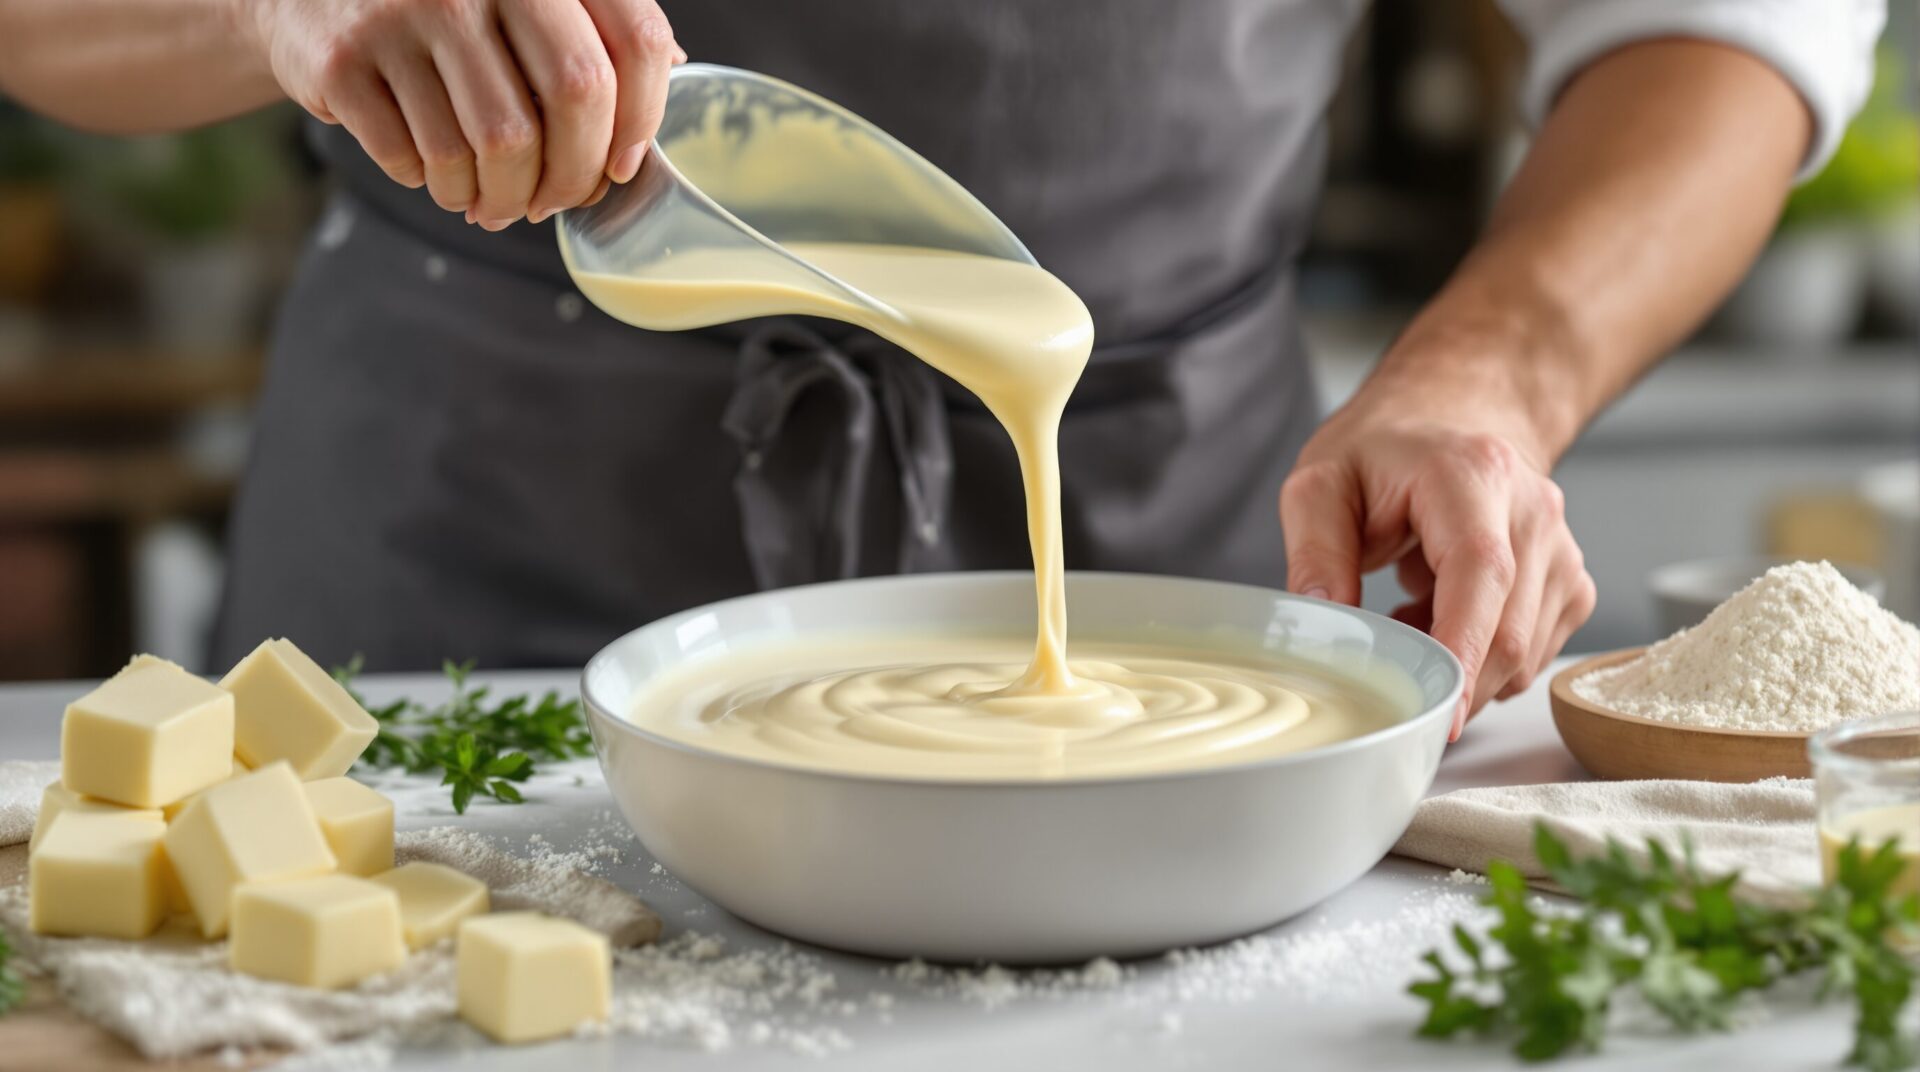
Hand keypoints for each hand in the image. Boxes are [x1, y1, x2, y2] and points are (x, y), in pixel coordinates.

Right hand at [245, 0, 683, 228]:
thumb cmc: (440, 7)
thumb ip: (592, 24)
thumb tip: (673, 71)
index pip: (633, 40)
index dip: (642, 118)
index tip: (621, 164)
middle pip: (575, 97)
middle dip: (574, 174)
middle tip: (555, 203)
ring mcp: (405, 11)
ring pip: (495, 145)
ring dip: (502, 196)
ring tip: (492, 201)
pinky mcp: (347, 61)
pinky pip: (420, 160)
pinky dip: (439, 187)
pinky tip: (440, 176)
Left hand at [1279, 373, 1595, 740]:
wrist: (1455, 415)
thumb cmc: (1386, 450)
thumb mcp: (1322, 483)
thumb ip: (1315, 551)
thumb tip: (1323, 623)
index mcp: (1474, 477)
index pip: (1482, 575)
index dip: (1463, 651)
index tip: (1439, 713)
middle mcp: (1534, 512)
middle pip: (1510, 633)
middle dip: (1450, 681)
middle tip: (1387, 670)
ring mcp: (1562, 549)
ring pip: (1524, 656)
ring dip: (1460, 665)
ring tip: (1408, 614)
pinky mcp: (1570, 582)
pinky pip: (1532, 654)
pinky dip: (1482, 659)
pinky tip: (1441, 615)